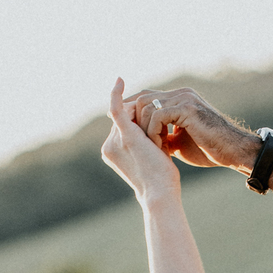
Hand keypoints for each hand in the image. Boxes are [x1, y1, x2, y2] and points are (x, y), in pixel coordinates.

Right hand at [101, 79, 180, 201]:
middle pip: (127, 119)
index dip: (142, 123)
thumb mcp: (151, 157)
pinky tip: (119, 80)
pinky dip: (117, 93)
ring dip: (145, 114)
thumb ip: (147, 143)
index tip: (159, 125)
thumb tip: (158, 134)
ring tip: (161, 129)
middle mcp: (109, 146)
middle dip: (144, 117)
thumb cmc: (161, 180)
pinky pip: (117, 108)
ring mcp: (114, 140)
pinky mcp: (125, 134)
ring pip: (129, 114)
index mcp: (112, 152)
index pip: (126, 127)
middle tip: (164, 128)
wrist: (161, 192)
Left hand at [126, 85, 258, 171]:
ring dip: (145, 129)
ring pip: (147, 106)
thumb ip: (164, 135)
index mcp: (179, 98)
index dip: (132, 110)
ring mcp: (184, 98)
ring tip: (153, 146)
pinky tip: (161, 146)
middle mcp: (180, 93)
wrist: (232, 152)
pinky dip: (154, 132)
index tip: (122, 126)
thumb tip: (147, 140)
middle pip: (143, 98)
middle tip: (139, 141)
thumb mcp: (179, 142)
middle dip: (135, 120)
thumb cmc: (210, 149)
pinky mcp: (187, 108)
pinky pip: (158, 116)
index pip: (147, 96)